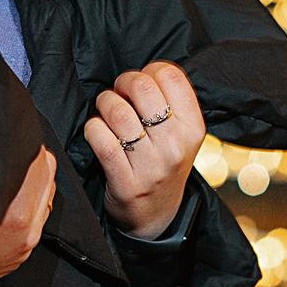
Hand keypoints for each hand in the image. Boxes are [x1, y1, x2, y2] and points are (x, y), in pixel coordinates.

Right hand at [0, 149, 54, 286]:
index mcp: (17, 214)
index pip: (42, 166)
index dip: (29, 148)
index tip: (17, 141)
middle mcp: (28, 234)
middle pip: (48, 185)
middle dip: (33, 167)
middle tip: (14, 155)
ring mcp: (23, 250)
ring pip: (42, 207)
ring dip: (31, 190)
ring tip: (9, 178)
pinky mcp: (15, 260)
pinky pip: (31, 227)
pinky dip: (25, 212)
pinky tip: (4, 205)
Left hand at [83, 62, 204, 239]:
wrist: (156, 215)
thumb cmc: (163, 163)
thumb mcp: (182, 134)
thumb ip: (170, 101)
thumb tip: (144, 71)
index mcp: (193, 127)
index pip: (170, 75)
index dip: (149, 71)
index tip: (142, 84)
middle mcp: (176, 145)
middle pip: (142, 88)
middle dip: (123, 83)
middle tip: (119, 94)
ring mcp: (151, 165)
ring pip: (118, 112)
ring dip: (105, 105)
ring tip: (106, 113)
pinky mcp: (126, 181)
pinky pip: (101, 139)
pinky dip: (93, 129)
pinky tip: (98, 133)